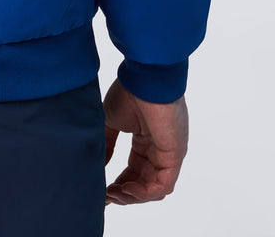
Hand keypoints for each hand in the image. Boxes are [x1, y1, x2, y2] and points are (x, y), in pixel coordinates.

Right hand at [102, 77, 187, 205]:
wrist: (144, 79)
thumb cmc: (129, 92)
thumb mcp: (111, 121)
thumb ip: (107, 144)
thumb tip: (100, 165)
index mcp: (145, 140)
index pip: (134, 172)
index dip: (119, 185)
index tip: (103, 192)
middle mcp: (159, 150)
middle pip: (143, 184)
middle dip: (124, 194)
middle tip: (106, 196)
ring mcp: (168, 154)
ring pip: (153, 188)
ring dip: (133, 196)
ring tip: (114, 193)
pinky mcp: (174, 156)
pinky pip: (163, 184)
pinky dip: (145, 193)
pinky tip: (126, 188)